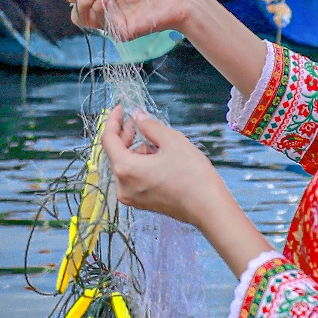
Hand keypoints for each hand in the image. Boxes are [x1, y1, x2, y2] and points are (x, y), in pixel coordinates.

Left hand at [101, 108, 268, 273]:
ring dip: (138, 151)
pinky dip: (142, 164)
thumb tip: (138, 117)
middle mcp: (123, 186)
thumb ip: (150, 126)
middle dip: (127, 136)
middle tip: (141, 122)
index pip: (108, 140)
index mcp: (126, 169)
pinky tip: (161, 159)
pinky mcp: (142, 202)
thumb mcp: (172, 141)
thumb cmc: (192, 176)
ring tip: (161, 146)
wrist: (209, 208)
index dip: (113, 121)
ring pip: (127, 165)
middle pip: (116, 153)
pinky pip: (134, 177)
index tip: (120, 109)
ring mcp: (132, 197)